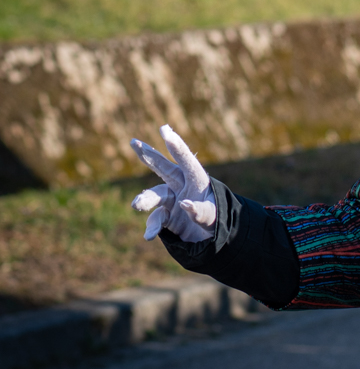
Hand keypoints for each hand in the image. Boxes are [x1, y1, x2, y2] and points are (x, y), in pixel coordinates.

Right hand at [129, 125, 215, 241]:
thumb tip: (185, 204)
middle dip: (149, 155)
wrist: (213, 239)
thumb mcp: (214, 217)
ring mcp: (172, 200)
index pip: (186, 160)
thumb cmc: (218, 222)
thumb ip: (202, 212)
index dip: (176, 146)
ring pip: (155, 195)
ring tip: (137, 205)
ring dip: (145, 199)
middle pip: (164, 168)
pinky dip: (152, 227)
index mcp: (199, 180)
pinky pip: (155, 219)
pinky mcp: (166, 216)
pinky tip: (149, 236)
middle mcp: (182, 186)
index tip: (165, 129)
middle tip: (133, 142)